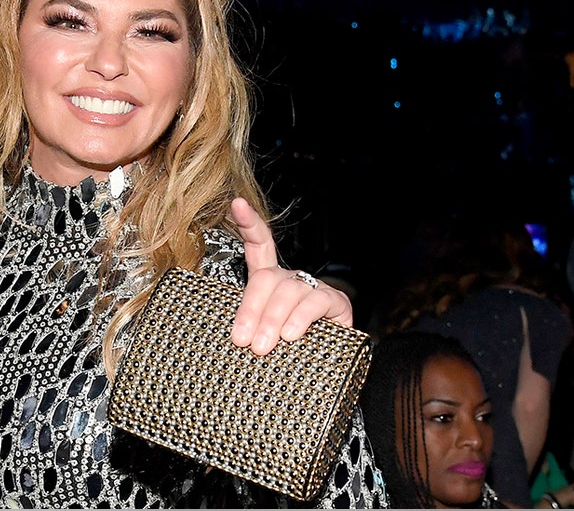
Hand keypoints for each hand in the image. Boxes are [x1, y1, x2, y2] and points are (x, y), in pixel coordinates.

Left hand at [229, 196, 353, 355]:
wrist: (322, 369)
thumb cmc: (284, 351)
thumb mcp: (261, 335)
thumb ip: (250, 326)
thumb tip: (237, 335)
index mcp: (271, 281)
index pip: (258, 245)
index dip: (249, 223)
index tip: (236, 204)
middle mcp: (292, 279)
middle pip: (267, 278)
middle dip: (251, 309)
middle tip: (242, 341)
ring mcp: (314, 288)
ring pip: (287, 292)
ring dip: (272, 320)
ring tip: (263, 347)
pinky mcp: (336, 302)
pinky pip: (314, 303)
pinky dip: (299, 319)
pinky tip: (291, 335)